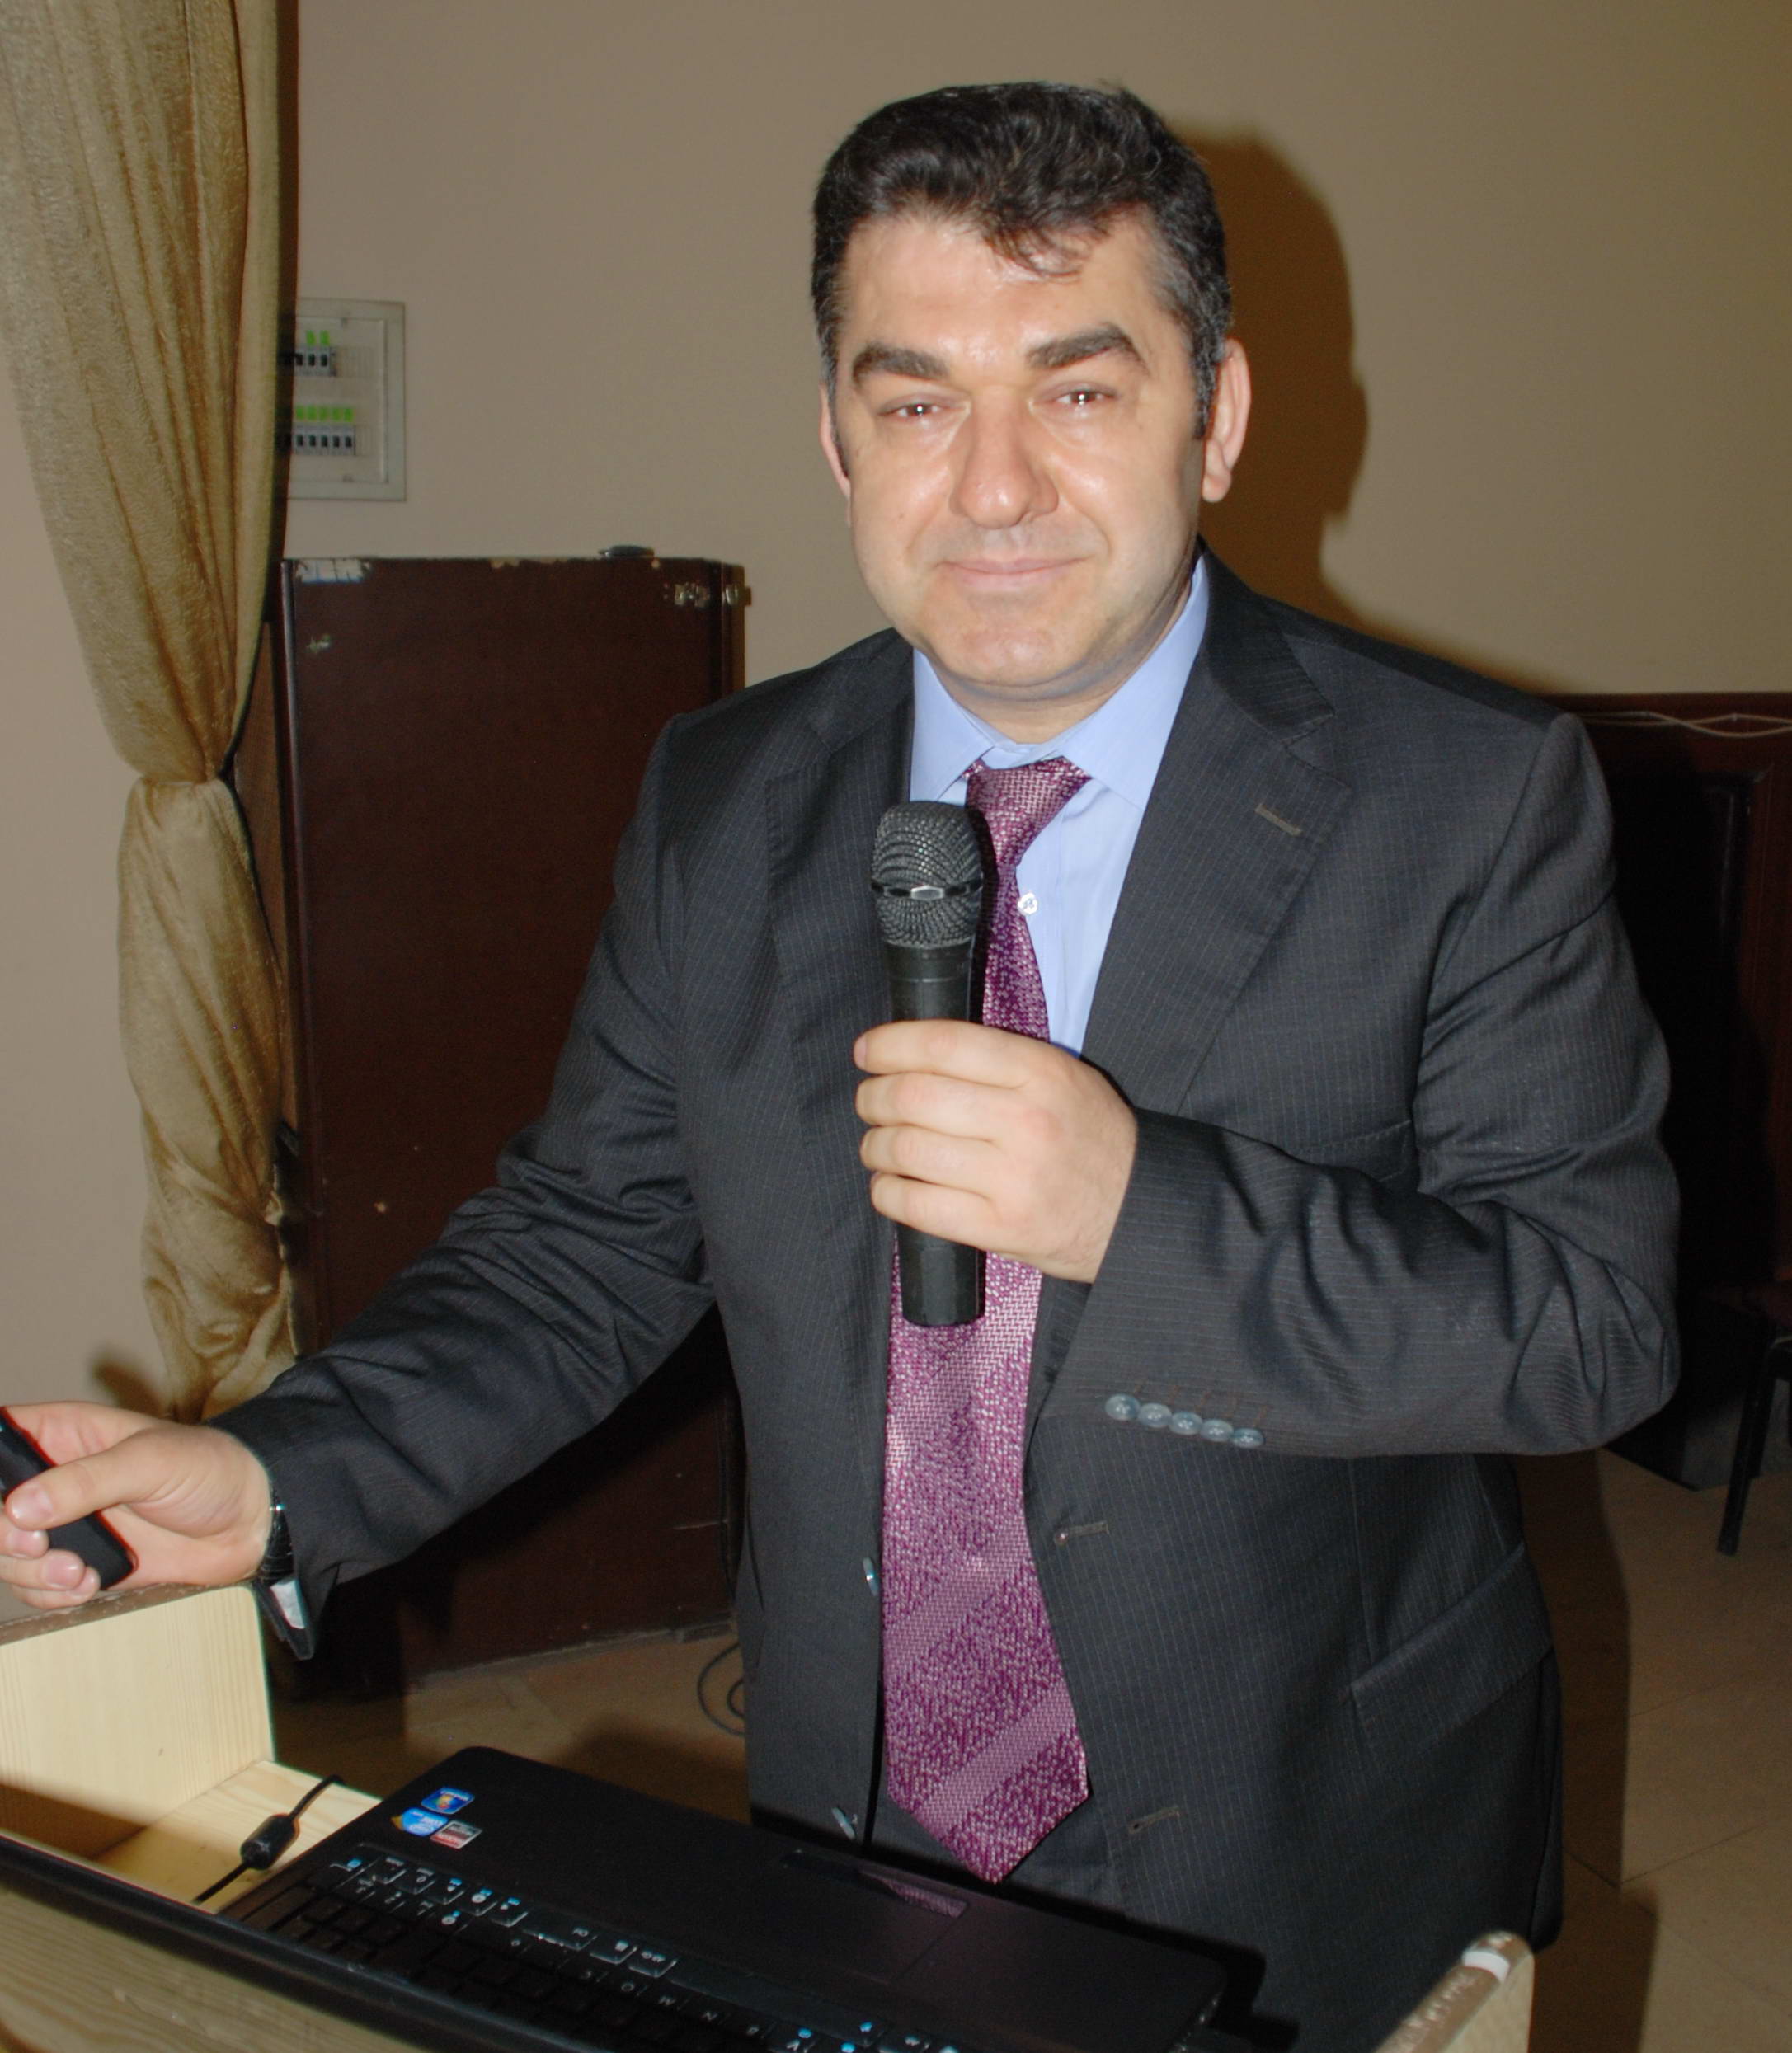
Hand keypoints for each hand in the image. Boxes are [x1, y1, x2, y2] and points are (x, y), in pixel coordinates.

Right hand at [0, 1402, 272, 1610]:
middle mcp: (53, 1479)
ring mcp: (63, 1524)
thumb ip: (86, 1482)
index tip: (3, 1500)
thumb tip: (20, 1508)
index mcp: (63, 1434)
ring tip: (77, 1571)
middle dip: (2, 1534)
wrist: (250, 1522)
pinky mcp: (78, 1563)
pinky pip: (35, 1587)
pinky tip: (90, 1583)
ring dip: (28, 1571)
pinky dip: (51, 1594)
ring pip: (6, 1554)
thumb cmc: (208, 1470)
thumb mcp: (150, 1462)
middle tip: (35, 1545)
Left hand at [854, 1019, 1136, 1282]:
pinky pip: (916, 1205)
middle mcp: (1026, 1120)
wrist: (1137, 1211)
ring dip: (875, 1145)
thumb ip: (997, 1061)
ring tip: (879, 1145)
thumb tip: (913, 1053)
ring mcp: (1012, 1178)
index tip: (867, 1052)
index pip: (944, 1044)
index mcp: (1040, 1072)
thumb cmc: (1090, 1138)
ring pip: (907, 1149)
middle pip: (914, 1096)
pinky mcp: (1001, 1227)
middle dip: (873, 1097)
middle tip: (869, 1102)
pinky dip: (887, 1191)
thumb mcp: (1061, 1078)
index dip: (891, 1044)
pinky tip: (891, 1184)